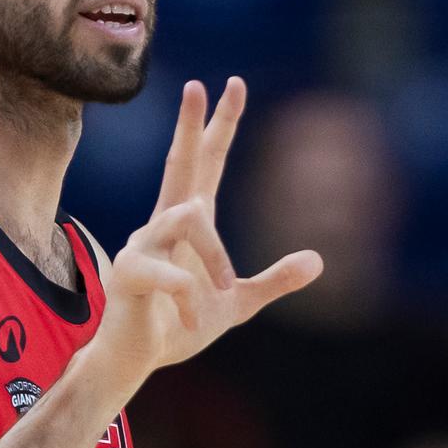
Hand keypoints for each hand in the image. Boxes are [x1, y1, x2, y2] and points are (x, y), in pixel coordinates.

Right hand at [86, 78, 321, 391]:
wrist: (133, 362)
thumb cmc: (176, 327)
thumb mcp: (237, 304)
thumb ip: (274, 280)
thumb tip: (319, 260)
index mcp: (189, 226)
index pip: (206, 164)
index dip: (219, 126)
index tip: (233, 85)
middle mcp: (162, 224)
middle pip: (180, 163)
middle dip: (190, 125)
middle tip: (198, 85)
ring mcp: (142, 245)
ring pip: (187, 217)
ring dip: (215, 255)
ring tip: (225, 291)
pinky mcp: (128, 273)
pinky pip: (169, 272)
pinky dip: (189, 296)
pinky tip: (192, 320)